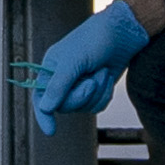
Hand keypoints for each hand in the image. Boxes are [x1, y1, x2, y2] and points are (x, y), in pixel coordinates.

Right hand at [32, 0, 150, 134]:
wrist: (124, 34)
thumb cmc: (95, 39)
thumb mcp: (74, 61)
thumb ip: (58, 86)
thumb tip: (45, 108)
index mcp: (51, 68)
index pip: (41, 96)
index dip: (43, 115)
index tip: (50, 131)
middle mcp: (64, 79)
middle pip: (65, 106)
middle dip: (81, 96)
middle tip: (91, 81)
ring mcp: (81, 85)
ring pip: (84, 108)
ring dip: (97, 92)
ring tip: (101, 71)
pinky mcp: (97, 90)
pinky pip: (98, 105)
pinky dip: (105, 93)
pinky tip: (107, 76)